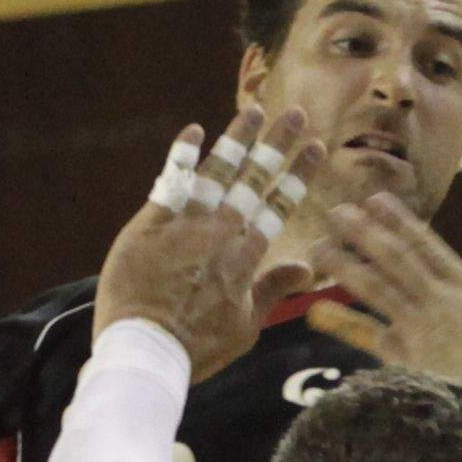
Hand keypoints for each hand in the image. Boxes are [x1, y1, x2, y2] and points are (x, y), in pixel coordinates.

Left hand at [99, 107, 318, 377]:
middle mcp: (221, 234)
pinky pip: (171, 182)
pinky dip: (184, 155)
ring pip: (218, 172)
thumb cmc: (197, 347)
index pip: (279, 206)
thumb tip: (308, 269)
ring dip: (239, 139)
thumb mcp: (245, 327)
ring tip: (256, 111)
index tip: (316, 147)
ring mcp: (186, 225)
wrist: (145, 350)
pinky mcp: (150, 224)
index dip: (298, 175)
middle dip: (278, 145)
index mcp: (246, 258)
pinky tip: (195, 129)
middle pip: (254, 180)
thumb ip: (273, 291)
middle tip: (297, 114)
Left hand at [314, 195, 461, 397]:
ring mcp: (418, 325)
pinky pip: (366, 335)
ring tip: (318, 249)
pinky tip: (315, 310)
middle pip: (393, 256)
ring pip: (374, 286)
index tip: (374, 200)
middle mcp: (437, 297)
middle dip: (362, 231)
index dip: (397, 219)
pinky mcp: (404, 355)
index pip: (426, 243)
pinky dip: (340, 323)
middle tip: (335, 213)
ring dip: (344, 265)